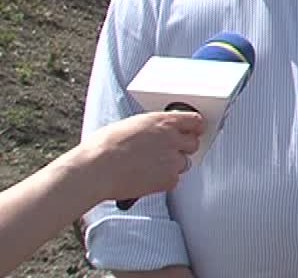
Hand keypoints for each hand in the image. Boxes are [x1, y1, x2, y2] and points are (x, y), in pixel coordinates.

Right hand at [75, 112, 204, 202]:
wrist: (95, 170)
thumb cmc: (103, 148)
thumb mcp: (130, 125)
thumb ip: (150, 128)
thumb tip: (154, 132)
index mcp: (162, 121)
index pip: (195, 121)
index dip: (195, 127)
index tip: (195, 131)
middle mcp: (172, 139)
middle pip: (193, 143)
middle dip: (183, 148)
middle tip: (168, 152)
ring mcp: (172, 160)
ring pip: (184, 163)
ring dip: (172, 165)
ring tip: (149, 167)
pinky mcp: (168, 179)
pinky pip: (174, 180)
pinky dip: (164, 181)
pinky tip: (147, 178)